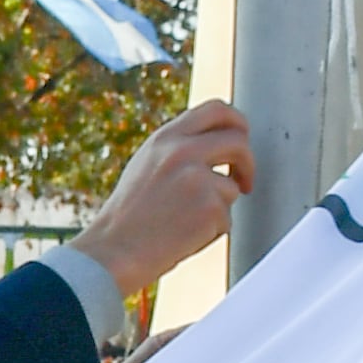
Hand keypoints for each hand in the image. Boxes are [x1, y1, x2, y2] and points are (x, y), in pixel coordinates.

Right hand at [64, 100, 255, 300]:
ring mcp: (197, 178)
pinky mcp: (210, 207)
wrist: (114, 252)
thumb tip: (217, 141)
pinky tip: (183, 236)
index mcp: (165, 138)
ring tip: (185, 222)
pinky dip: (211, 232)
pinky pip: (226, 218)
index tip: (242, 139)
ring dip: (218, 207)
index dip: (237, 123)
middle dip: (247, 163)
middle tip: (243, 181)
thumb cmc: (128, 217)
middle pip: (238, 141)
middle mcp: (182, 151)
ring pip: (232, 187)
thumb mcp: (146, 165)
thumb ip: (178, 148)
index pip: (215, 110)